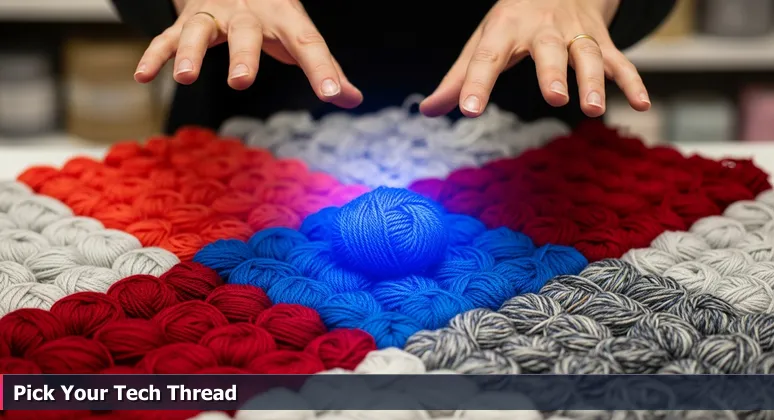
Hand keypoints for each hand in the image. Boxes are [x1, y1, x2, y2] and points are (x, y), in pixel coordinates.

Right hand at [133, 0, 362, 108]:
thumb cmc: (273, 14)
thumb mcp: (299, 34)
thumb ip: (325, 67)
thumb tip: (353, 98)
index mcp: (285, 18)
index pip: (308, 43)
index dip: (323, 69)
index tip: (335, 95)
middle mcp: (249, 14)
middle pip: (246, 33)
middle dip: (242, 56)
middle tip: (240, 82)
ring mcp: (215, 15)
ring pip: (199, 29)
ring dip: (189, 52)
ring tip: (184, 77)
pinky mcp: (186, 21)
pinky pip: (167, 36)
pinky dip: (155, 54)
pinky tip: (144, 76)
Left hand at [420, 0, 648, 118]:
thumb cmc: (512, 22)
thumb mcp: (482, 42)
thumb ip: (459, 79)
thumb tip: (428, 110)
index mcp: (504, 30)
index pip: (487, 58)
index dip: (478, 84)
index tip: (469, 110)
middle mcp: (541, 29)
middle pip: (548, 50)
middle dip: (553, 73)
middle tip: (554, 98)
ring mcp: (574, 34)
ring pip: (587, 55)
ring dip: (593, 81)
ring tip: (594, 108)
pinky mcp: (599, 41)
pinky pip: (619, 60)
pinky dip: (631, 80)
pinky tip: (642, 103)